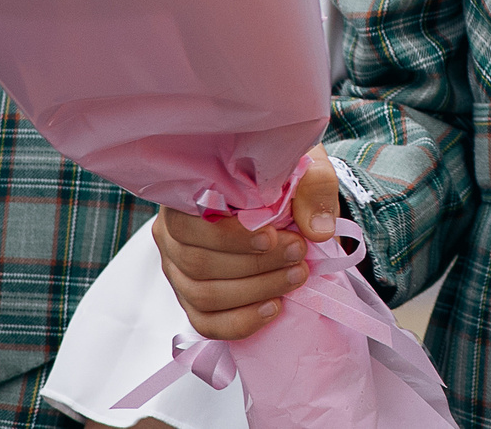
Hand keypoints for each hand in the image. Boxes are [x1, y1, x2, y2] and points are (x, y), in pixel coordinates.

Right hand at [155, 146, 343, 340]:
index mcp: (186, 195)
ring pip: (203, 295)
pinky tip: (273, 308)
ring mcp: (178, 270)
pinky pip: (205, 322)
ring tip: (296, 277)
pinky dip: (240, 321)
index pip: (189, 223)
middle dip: (255, 265)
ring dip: (254, 292)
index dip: (229, 236)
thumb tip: (317, 230)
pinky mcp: (191, 300)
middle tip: (298, 256)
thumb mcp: (303, 168)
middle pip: (198, 263)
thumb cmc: (281, 178)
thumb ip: (312, 188)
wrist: (284, 197)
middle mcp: (172, 234)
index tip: (272, 236)